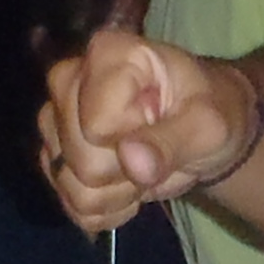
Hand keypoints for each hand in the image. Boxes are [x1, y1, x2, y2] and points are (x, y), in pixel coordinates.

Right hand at [39, 32, 255, 231]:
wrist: (201, 131)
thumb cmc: (209, 112)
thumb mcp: (209, 126)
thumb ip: (173, 140)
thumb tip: (130, 159)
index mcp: (108, 56)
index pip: (96, 124)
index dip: (133, 139)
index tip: (160, 122)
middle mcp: (69, 81)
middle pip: (80, 156)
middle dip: (125, 171)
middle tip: (155, 151)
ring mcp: (56, 120)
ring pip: (70, 183)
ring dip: (115, 192)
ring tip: (143, 167)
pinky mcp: (54, 155)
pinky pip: (70, 203)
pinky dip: (105, 207)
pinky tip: (127, 186)